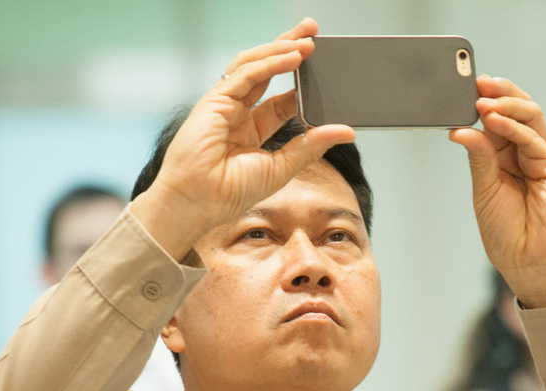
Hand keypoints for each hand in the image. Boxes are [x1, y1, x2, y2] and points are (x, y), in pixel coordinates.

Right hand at [131, 18, 355, 259]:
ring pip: (254, 64)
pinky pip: (246, 74)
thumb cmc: (230, 192)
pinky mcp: (214, 100)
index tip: (324, 70)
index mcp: (251, 131)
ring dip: (281, 49)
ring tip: (309, 40)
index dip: (301, 82)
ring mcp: (224, 104)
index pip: (282, 99)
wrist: (198, 203)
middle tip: (314, 32)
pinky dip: (270, 63)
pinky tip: (292, 57)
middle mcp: (238, 113)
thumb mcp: (282, 168)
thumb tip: (347, 132)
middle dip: (290, 49)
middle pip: (267, 71)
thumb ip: (312, 146)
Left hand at [449, 77, 545, 307]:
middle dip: (498, 94)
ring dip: (507, 104)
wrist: (528, 263)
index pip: (497, 121)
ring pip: (530, 118)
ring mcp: (543, 159)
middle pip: (517, 112)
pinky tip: (495, 122)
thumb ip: (479, 158)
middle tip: (476, 84)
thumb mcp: (484, 191)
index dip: (483, 104)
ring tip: (484, 100)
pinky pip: (535, 140)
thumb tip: (462, 130)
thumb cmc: (506, 233)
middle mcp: (525, 154)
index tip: (463, 90)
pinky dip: (514, 128)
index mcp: (505, 159)